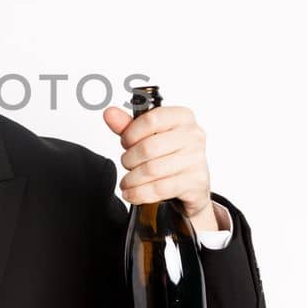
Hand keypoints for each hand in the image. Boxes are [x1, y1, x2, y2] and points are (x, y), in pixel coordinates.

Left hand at [102, 104, 218, 232]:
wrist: (193, 184)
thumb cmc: (171, 154)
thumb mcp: (149, 136)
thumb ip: (128, 125)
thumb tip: (110, 114)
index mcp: (182, 117)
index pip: (151, 119)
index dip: (131, 133)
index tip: (125, 142)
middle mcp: (193, 135)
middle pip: (148, 147)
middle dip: (129, 159)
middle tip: (127, 163)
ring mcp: (196, 159)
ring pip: (152, 170)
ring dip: (132, 179)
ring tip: (127, 181)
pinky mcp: (195, 182)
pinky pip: (159, 188)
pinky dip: (140, 193)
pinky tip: (133, 193)